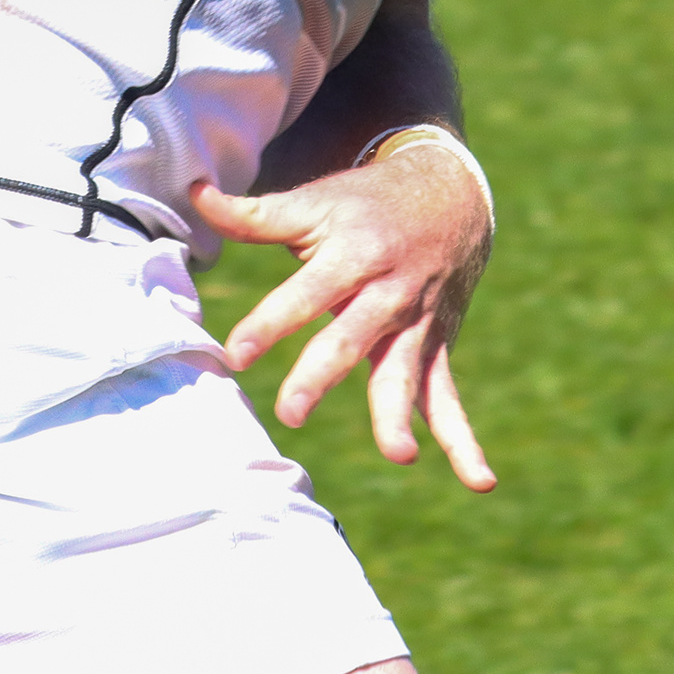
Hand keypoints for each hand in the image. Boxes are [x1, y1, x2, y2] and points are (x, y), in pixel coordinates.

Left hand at [196, 138, 495, 490]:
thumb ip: (255, 213)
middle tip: (290, 412)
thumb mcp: (315, 202)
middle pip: (352, 338)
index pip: (308, 292)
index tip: (235, 354)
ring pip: (405, 373)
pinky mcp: (435, 347)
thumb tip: (194, 193)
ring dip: (399, 414)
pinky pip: (447, 398)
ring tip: (399, 454)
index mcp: (354, 253)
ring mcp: (416, 324)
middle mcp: (389, 292)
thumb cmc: (366, 203)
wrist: (451, 194)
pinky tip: (479, 481)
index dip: (271, 322)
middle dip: (322, 375)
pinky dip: (465, 441)